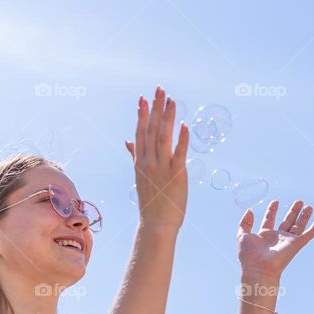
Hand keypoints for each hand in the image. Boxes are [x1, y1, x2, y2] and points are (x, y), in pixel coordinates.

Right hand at [125, 86, 188, 234]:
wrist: (156, 224)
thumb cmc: (151, 202)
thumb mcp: (140, 176)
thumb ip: (135, 156)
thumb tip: (128, 141)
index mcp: (141, 162)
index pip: (140, 132)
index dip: (142, 114)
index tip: (143, 97)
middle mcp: (149, 162)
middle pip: (151, 129)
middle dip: (155, 108)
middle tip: (160, 89)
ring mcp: (162, 168)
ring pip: (164, 137)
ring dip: (167, 117)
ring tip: (172, 100)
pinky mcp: (176, 175)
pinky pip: (179, 154)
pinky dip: (182, 139)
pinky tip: (184, 125)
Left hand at [237, 199, 313, 279]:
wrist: (258, 268)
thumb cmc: (249, 256)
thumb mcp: (242, 235)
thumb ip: (245, 223)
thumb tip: (249, 210)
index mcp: (265, 235)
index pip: (270, 219)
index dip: (272, 210)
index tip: (275, 202)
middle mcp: (277, 237)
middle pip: (287, 221)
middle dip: (293, 211)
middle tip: (299, 201)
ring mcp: (288, 241)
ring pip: (298, 226)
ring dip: (304, 216)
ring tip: (309, 206)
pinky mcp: (296, 245)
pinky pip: (308, 235)